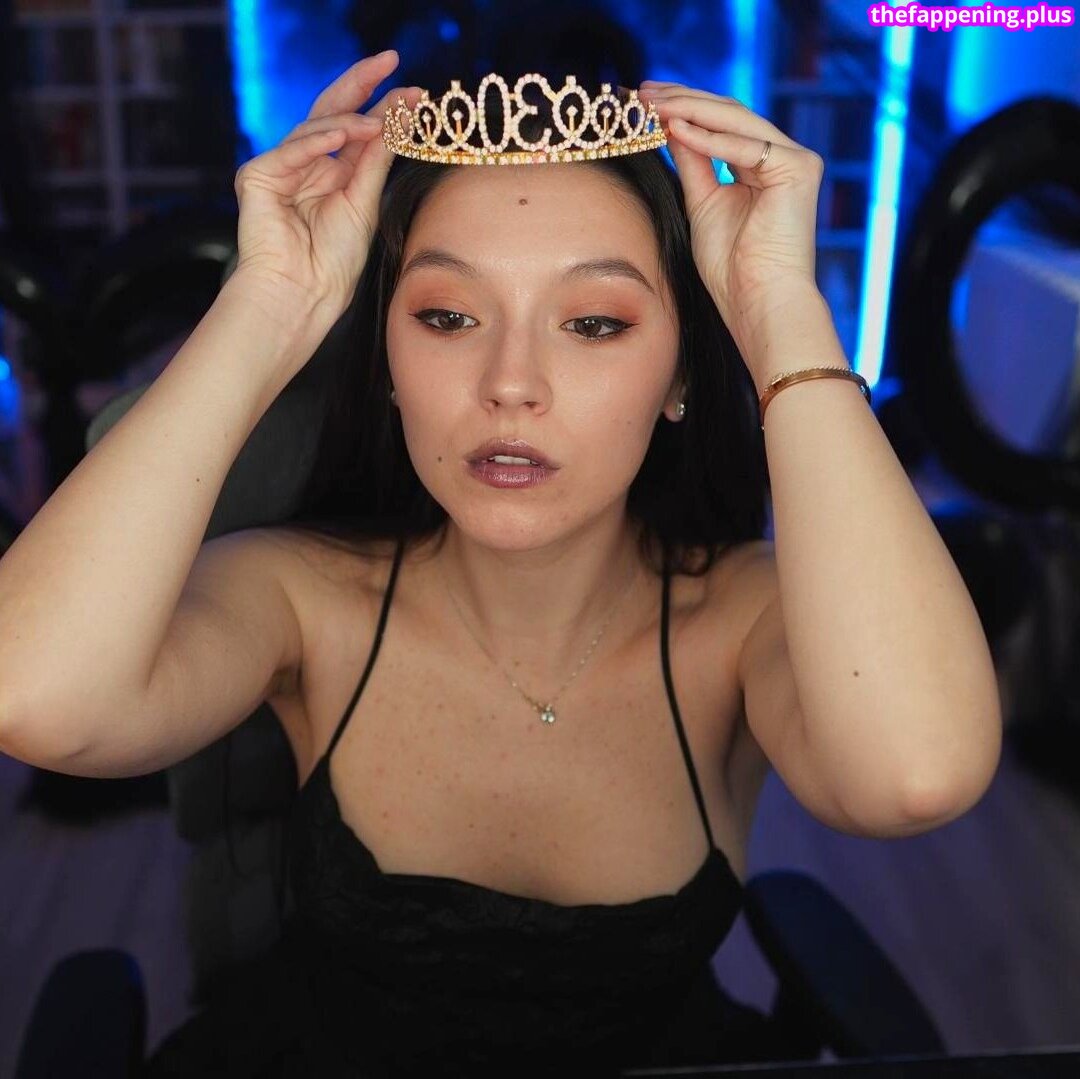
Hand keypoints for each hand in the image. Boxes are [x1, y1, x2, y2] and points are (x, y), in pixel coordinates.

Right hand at [232, 50, 422, 318]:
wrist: (302, 295)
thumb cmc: (332, 264)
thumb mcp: (364, 205)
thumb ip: (375, 162)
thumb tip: (396, 121)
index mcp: (334, 175)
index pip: (359, 131)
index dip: (386, 109)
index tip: (417, 93)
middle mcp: (307, 166)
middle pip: (334, 112)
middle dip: (362, 84)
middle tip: (390, 62)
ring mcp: (281, 169)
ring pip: (317, 127)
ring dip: (350, 121)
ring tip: (379, 121)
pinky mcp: (257, 177)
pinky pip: (292, 148)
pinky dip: (318, 140)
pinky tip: (346, 134)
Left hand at [638, 81, 824, 358]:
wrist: (758, 303)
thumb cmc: (732, 271)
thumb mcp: (702, 205)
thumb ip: (692, 164)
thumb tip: (670, 126)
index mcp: (764, 167)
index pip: (721, 124)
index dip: (682, 109)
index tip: (642, 101)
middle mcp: (784, 158)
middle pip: (729, 115)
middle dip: (683, 100)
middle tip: (642, 91)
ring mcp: (795, 160)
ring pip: (736, 121)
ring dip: (690, 110)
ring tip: (651, 103)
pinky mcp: (798, 169)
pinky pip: (745, 147)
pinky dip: (709, 138)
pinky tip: (676, 128)